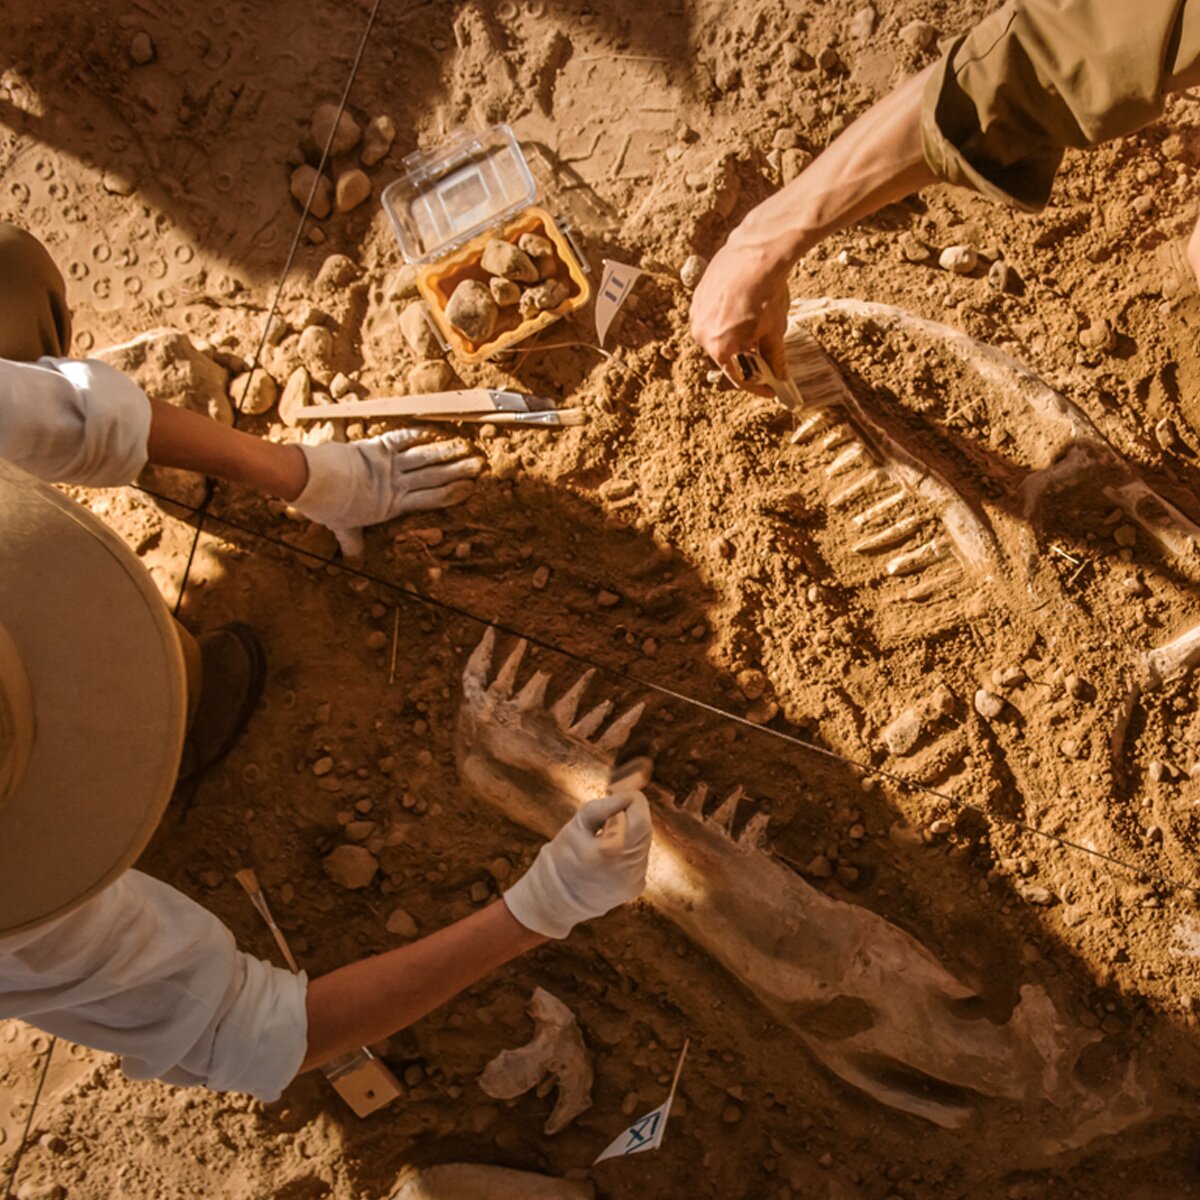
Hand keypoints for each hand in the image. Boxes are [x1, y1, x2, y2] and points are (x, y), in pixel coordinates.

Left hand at [293, 430, 483, 556]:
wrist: (313, 481)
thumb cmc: (327, 507)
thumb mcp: (342, 528)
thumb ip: (352, 541)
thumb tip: (353, 560)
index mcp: (392, 505)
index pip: (430, 499)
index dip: (452, 493)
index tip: (471, 489)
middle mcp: (396, 484)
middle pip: (434, 476)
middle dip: (458, 471)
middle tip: (479, 464)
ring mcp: (388, 464)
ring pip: (424, 457)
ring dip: (446, 452)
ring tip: (467, 447)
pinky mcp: (376, 447)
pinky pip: (402, 439)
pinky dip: (418, 434)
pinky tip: (434, 432)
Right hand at [502, 791, 652, 938]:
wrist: (555, 901)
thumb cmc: (561, 858)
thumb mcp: (576, 826)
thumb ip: (602, 807)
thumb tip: (624, 794)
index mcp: (611, 848)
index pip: (638, 809)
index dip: (626, 798)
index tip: (611, 797)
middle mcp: (629, 866)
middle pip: (645, 825)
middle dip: (631, 813)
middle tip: (610, 814)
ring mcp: (634, 879)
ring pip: (643, 842)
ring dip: (630, 833)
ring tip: (604, 838)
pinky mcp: (636, 888)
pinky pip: (639, 859)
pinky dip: (628, 851)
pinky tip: (609, 858)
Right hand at [689, 232, 790, 397]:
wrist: (756, 254)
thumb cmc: (765, 293)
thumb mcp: (774, 331)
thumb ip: (774, 357)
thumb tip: (779, 375)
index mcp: (719, 348)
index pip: (738, 377)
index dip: (757, 386)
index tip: (769, 389)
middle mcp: (701, 334)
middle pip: (726, 355)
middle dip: (746, 358)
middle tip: (765, 354)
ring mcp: (697, 312)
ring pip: (718, 334)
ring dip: (735, 336)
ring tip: (756, 325)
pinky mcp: (698, 294)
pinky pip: (713, 315)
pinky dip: (728, 318)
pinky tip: (745, 307)